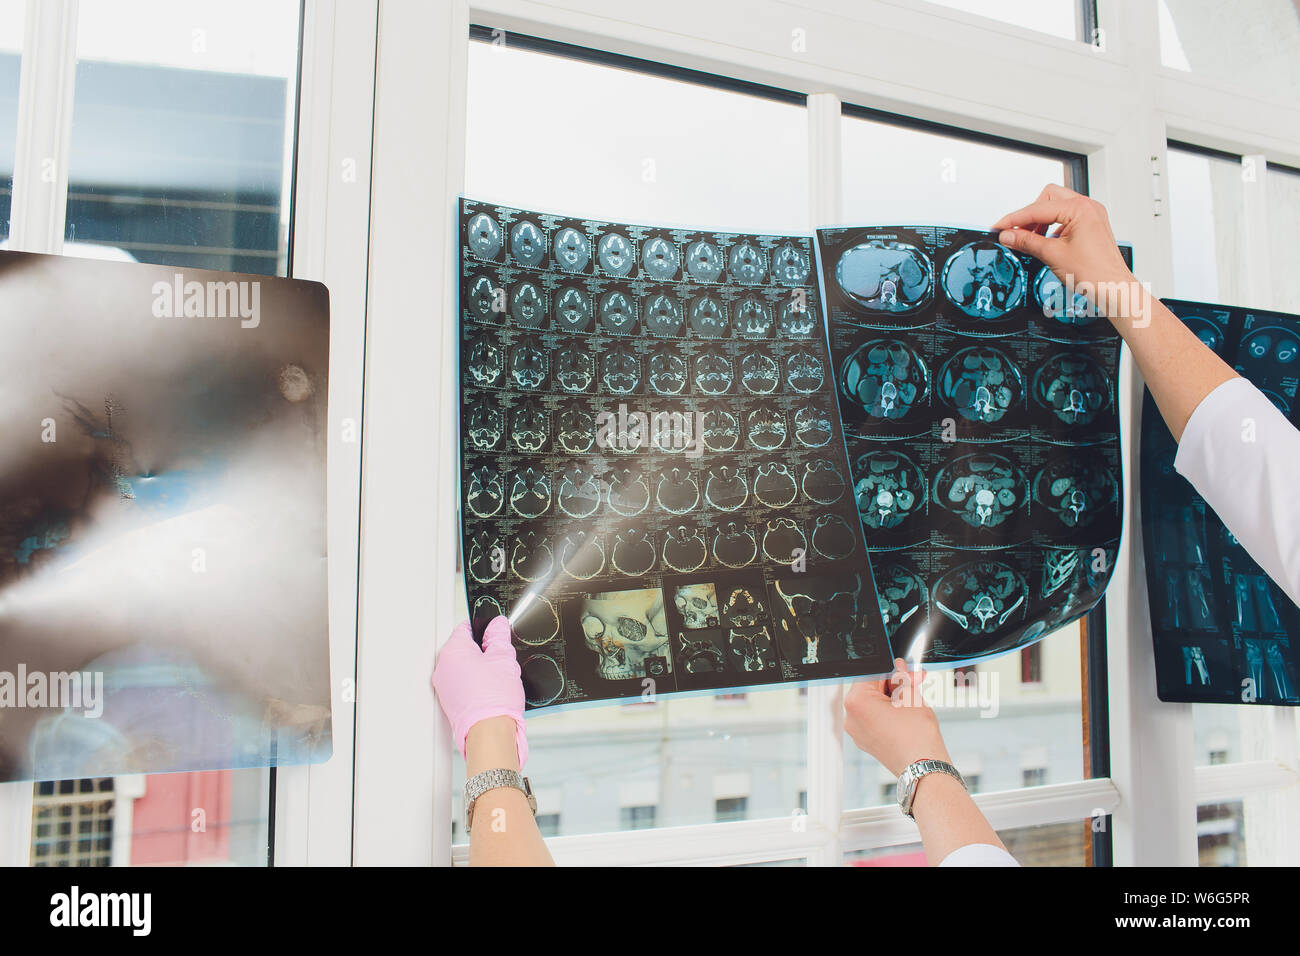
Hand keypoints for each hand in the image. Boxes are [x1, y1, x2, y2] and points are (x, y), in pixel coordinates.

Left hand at [431, 616, 528, 767]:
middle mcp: (443, 668)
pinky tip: (490, 693)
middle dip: (482, 652)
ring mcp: (445, 687)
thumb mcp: (503, 658)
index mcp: (452, 651)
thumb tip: (497, 625)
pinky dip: (475, 686)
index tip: (494, 632)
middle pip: (463, 649)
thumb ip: (499, 636)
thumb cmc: (495, 698)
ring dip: (478, 670)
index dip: (483, 628)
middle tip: (500, 659)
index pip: (465, 628)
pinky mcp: (450, 703)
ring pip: (464, 669)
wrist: (490, 733)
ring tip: (497, 679)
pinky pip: (463, 686)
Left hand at [844, 659, 949, 776]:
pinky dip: (888, 712)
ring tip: (914, 696)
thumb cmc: (917, 738)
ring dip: (893, 697)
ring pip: (874, 704)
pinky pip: (875, 719)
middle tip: (915, 680)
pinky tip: (907, 710)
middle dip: (894, 683)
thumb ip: (901, 677)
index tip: (904, 668)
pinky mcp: (866, 740)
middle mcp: (851, 717)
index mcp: (856, 702)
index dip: (892, 669)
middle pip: (871, 689)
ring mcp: (858, 731)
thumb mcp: (912, 696)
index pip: (871, 674)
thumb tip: (898, 668)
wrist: (924, 769)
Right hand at [993, 184, 1134, 293]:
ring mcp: (1090, 215)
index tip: (999, 227)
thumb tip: (1008, 235)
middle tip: (1015, 233)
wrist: (1112, 288)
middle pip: (1047, 199)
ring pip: (1056, 207)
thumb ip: (1026, 242)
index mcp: (1080, 209)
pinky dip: (1051, 227)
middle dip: (1029, 215)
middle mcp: (1088, 207)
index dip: (1014, 219)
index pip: (1038, 208)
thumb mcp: (1052, 255)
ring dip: (1040, 221)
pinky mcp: (1090, 225)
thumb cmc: (1095, 273)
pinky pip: (1065, 218)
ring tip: (1029, 240)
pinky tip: (1044, 242)